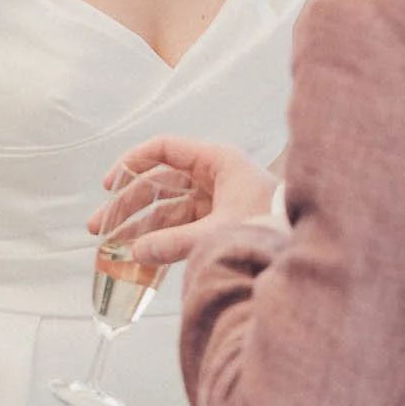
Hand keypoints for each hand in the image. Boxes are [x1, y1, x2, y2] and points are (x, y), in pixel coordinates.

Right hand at [93, 136, 275, 269]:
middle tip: (99, 226)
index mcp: (217, 161)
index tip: (108, 183)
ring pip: (167, 208)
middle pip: (159, 183)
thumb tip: (136, 252)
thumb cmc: (270, 227)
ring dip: (139, 226)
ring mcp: (217, 200)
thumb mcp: (218, 232)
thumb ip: (175, 242)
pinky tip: (140, 256)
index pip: (165, 150)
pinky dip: (161, 240)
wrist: (305, 246)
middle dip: (127, 205)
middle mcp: (214, 176)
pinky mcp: (220, 222)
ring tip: (111, 247)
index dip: (133, 163)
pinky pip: (181, 227)